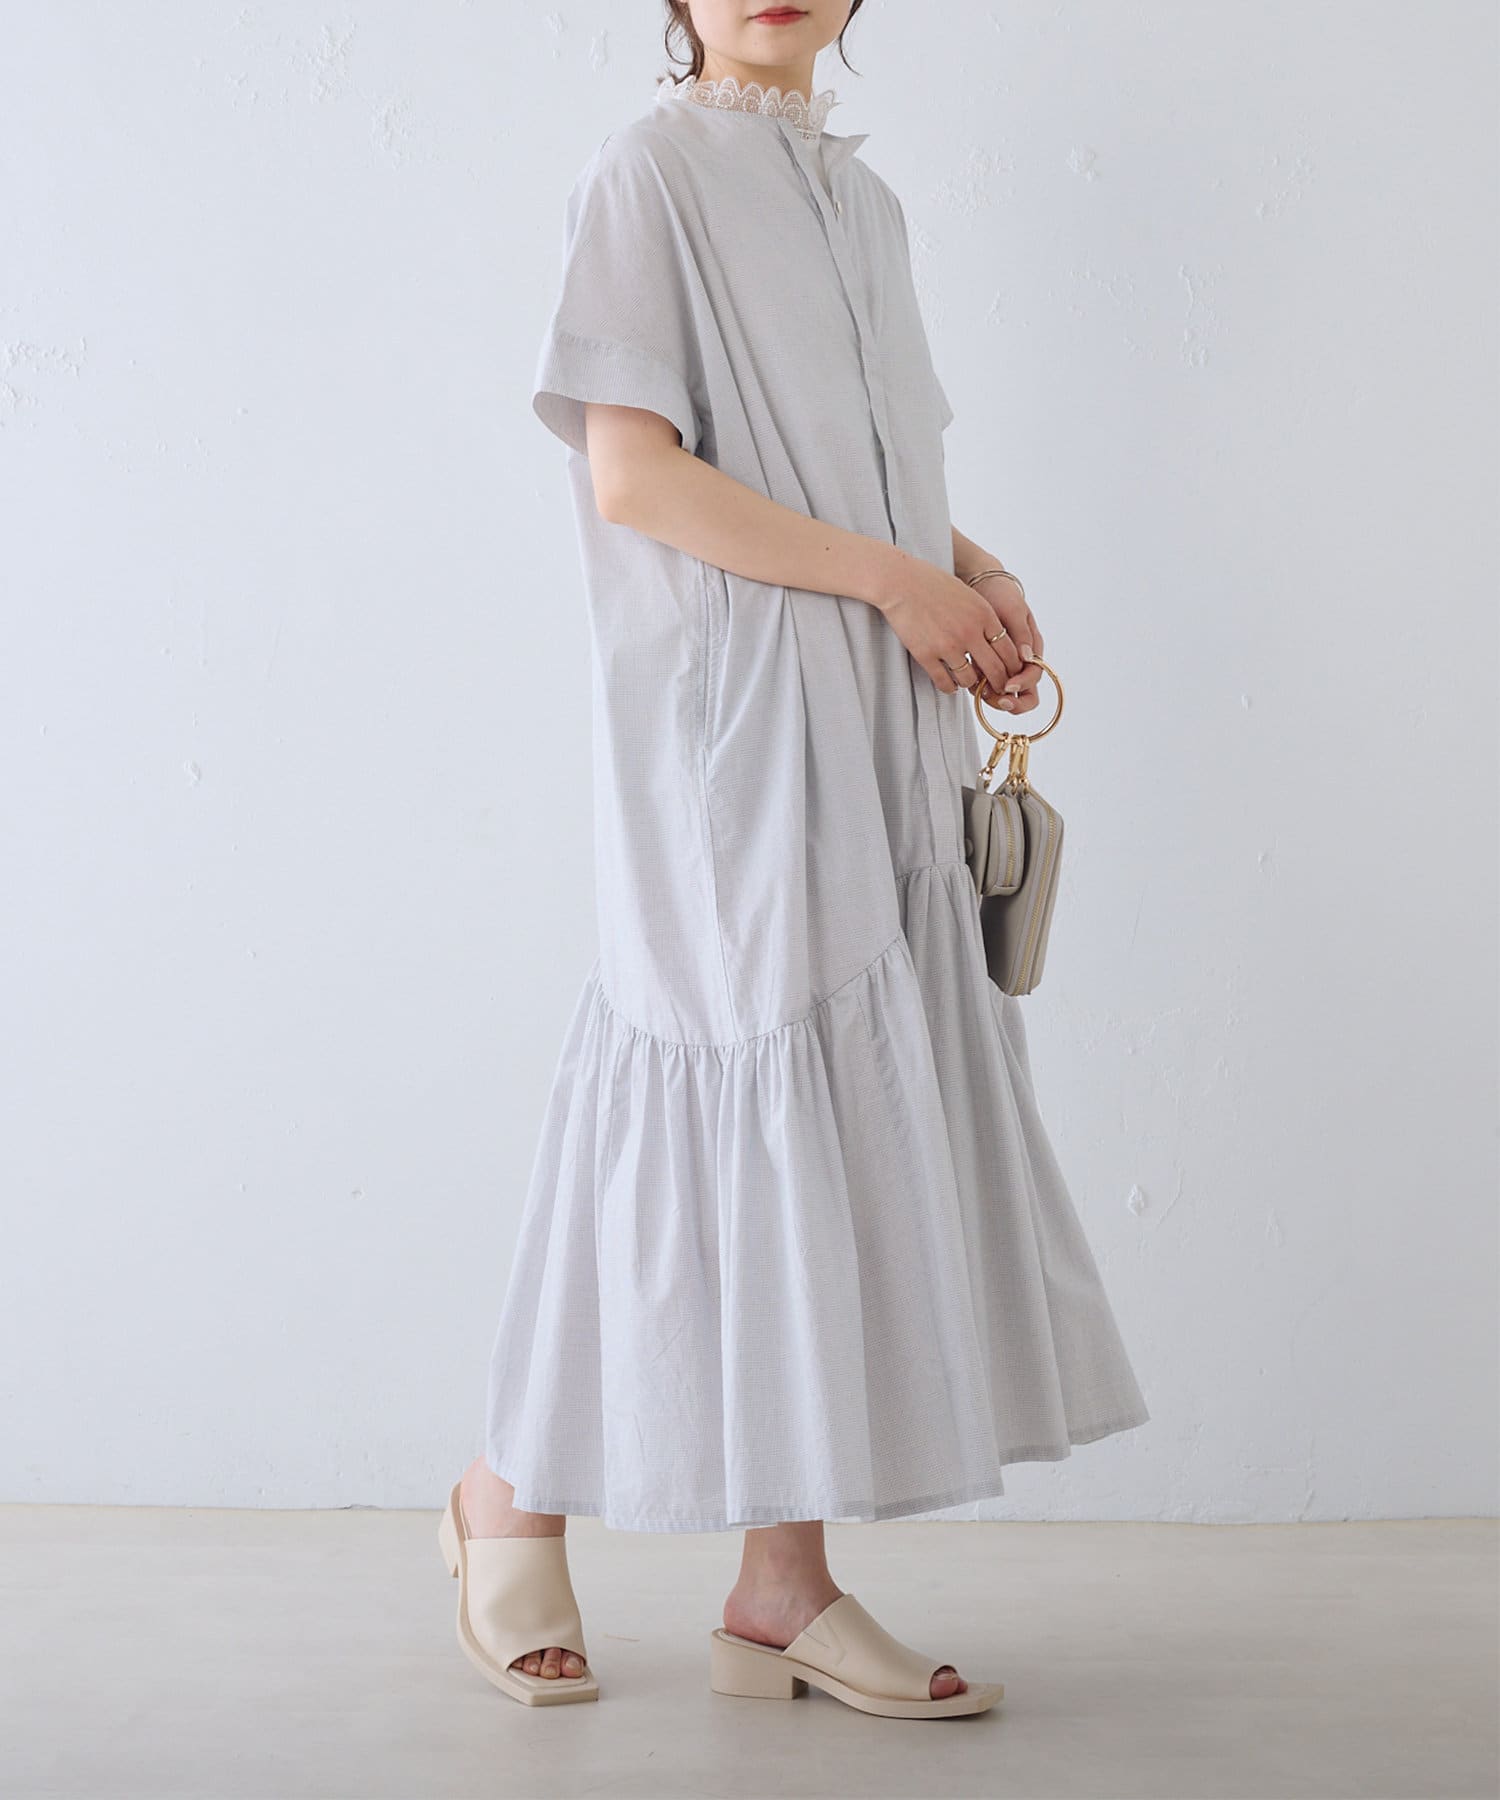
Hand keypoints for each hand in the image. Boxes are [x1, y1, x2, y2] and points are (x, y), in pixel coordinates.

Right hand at [873, 555, 1043, 709]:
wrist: (901, 582)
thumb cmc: (934, 585)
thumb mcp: (968, 595)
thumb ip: (983, 618)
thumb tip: (996, 641)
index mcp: (984, 615)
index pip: (1009, 650)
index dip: (1012, 667)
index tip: (1009, 673)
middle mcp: (969, 632)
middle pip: (995, 669)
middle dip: (999, 683)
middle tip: (996, 689)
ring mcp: (947, 645)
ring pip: (970, 680)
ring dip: (971, 684)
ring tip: (967, 681)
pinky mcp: (926, 655)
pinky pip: (945, 682)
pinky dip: (950, 687)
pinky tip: (949, 683)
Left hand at [964, 569, 1044, 714]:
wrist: (980, 584)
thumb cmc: (1001, 594)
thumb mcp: (1013, 610)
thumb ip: (1021, 634)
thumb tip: (1028, 657)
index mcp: (1032, 647)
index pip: (1035, 674)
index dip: (1023, 684)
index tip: (1008, 687)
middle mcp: (1021, 658)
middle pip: (1023, 691)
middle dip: (1010, 700)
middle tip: (995, 700)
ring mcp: (1004, 661)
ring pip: (1003, 690)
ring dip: (993, 696)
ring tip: (978, 692)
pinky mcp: (986, 661)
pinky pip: (986, 681)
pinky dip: (979, 686)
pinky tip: (968, 683)